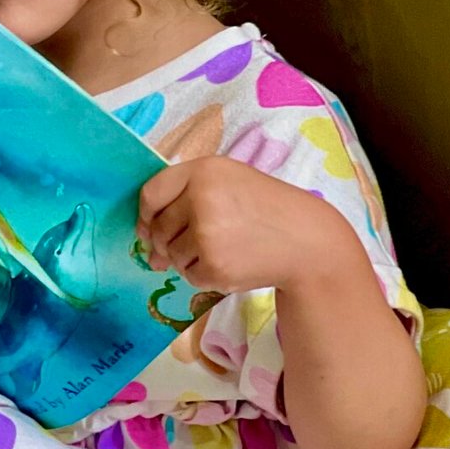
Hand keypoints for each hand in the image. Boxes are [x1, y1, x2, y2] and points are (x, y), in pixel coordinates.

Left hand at [137, 155, 340, 295]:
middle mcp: (201, 200)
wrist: (305, 241)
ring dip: (187, 258)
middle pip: (158, 229)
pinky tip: (229, 262)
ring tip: (220, 249)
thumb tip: (144, 239)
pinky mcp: (215, 267)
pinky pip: (189, 276)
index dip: (145, 214)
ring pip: (171, 254)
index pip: (151, 193)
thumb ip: (185, 195)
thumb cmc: (264, 207)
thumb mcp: (229, 180)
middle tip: (193, 243)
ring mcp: (207, 236)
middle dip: (166, 241)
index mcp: (203, 172)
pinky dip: (203, 274)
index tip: (148, 224)